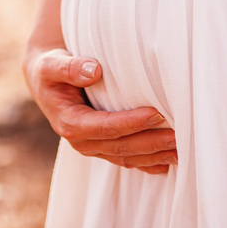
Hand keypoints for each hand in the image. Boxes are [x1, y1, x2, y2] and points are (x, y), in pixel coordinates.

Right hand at [24, 48, 177, 173]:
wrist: (46, 82)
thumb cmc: (50, 70)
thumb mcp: (52, 65)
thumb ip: (69, 67)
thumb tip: (93, 70)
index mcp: (70, 123)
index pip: (106, 127)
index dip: (131, 122)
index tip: (156, 113)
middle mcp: (82, 141)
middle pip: (121, 146)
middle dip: (150, 143)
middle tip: (178, 136)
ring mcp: (93, 147)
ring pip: (127, 157)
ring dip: (154, 156)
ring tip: (181, 151)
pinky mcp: (102, 147)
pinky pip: (126, 159)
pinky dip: (148, 163)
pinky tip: (168, 163)